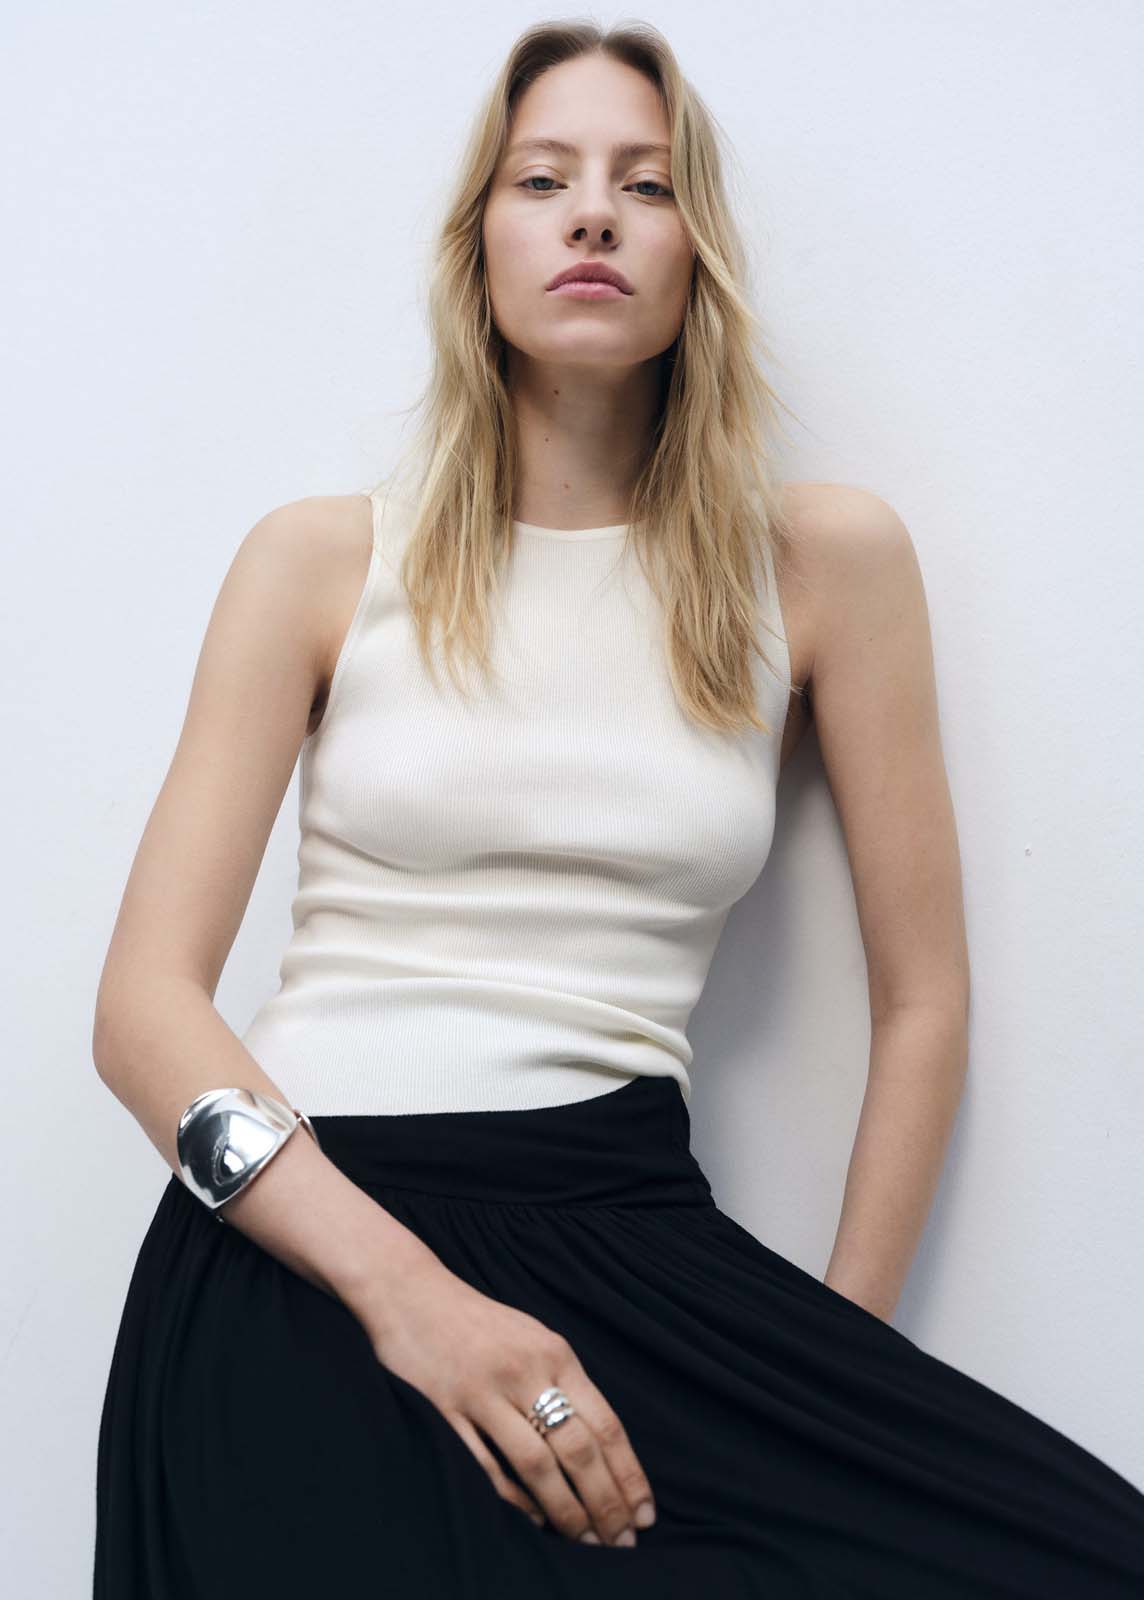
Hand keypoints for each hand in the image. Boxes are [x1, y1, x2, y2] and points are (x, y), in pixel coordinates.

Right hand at [361, 1259, 656, 1546]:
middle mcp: (524, 1372)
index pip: (606, 1424)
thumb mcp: (534, 1338)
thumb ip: (564, 1382)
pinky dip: (514, 1499)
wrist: (411, 1292)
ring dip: (566, 1511)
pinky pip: (486, 1466)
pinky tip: (534, 1520)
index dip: (629, 1475)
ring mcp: (483, 1392)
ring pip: (537, 1464)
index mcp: (554, 1354)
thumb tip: (601, 1445)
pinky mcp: (444, 1410)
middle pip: (578, 1450)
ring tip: (584, 1541)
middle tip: (621, 1544)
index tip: (646, 1515)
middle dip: (605, 1504)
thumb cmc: (479, 1322)